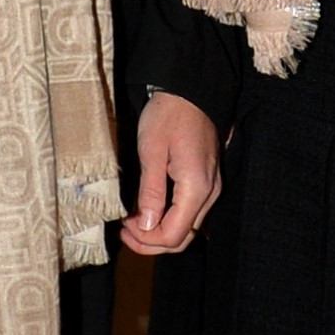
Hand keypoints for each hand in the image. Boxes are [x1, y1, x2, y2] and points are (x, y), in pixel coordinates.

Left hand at [119, 92, 221, 257]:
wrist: (190, 92)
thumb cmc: (169, 115)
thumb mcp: (151, 151)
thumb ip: (150, 191)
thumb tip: (145, 225)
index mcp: (196, 188)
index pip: (174, 235)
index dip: (146, 240)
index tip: (124, 228)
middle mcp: (209, 193)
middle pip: (182, 238)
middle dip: (151, 242)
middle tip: (124, 232)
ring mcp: (210, 189)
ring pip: (187, 228)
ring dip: (159, 232)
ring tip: (132, 224)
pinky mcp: (206, 183)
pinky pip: (189, 213)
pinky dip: (169, 219)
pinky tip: (148, 211)